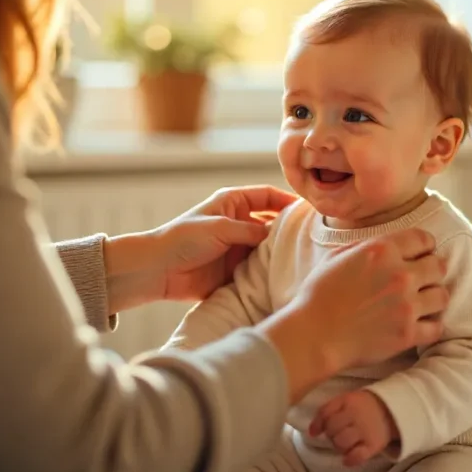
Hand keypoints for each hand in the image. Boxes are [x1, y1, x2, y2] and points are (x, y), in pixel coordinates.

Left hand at [102, 185, 296, 312]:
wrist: (158, 271)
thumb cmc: (182, 240)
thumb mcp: (219, 228)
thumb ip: (251, 229)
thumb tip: (279, 232)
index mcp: (233, 203)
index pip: (268, 196)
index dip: (288, 200)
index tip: (310, 209)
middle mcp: (239, 223)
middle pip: (272, 222)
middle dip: (289, 229)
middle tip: (314, 236)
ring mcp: (238, 247)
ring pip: (268, 247)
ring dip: (281, 252)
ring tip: (305, 257)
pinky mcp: (236, 270)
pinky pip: (259, 269)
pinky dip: (271, 272)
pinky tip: (286, 275)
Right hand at [257, 227, 449, 401]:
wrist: (313, 335)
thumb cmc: (319, 294)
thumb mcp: (339, 256)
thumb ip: (369, 246)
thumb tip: (388, 244)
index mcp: (383, 250)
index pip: (424, 239)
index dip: (424, 246)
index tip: (421, 254)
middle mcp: (400, 274)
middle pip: (438, 266)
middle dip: (431, 271)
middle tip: (422, 279)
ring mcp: (406, 305)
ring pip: (442, 296)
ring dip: (433, 298)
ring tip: (422, 303)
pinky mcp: (408, 334)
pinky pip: (436, 328)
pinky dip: (430, 327)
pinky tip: (419, 325)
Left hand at [309, 391, 397, 466]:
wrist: (392, 410)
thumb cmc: (363, 406)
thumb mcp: (347, 400)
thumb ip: (329, 410)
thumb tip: (311, 432)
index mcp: (347, 401)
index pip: (325, 413)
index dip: (318, 424)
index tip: (315, 432)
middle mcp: (356, 415)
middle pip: (331, 430)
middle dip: (331, 434)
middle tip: (339, 433)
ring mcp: (365, 430)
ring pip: (341, 443)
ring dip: (339, 446)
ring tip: (346, 443)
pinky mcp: (374, 445)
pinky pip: (357, 456)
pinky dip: (350, 459)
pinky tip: (349, 457)